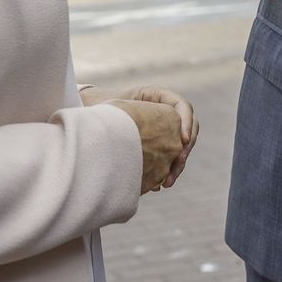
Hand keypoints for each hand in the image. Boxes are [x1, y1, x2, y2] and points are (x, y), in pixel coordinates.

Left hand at [80, 85, 200, 187]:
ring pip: (181, 147)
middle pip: (188, 128)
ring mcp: (165, 129)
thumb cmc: (102, 105)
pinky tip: (159, 185)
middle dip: (185, 148)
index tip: (182, 139)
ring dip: (178, 165)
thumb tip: (141, 130)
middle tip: (179, 162)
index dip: (187, 122)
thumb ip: (129, 111)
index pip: (183, 106)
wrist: (93, 116)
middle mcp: (166, 112)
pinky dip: (168, 171)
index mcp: (159, 96)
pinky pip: (171, 158)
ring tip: (167, 182)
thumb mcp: (115, 105)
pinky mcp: (160, 145)